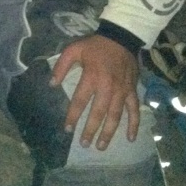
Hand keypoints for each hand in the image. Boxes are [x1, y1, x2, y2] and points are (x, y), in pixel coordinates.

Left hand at [51, 35, 139, 149]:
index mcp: (92, 77)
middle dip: (90, 130)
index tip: (67, 129)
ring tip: (101, 146)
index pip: (80, 101)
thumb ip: (61, 66)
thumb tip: (52, 84)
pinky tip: (130, 138)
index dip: (73, 116)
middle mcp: (108, 87)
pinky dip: (134, 125)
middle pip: (98, 113)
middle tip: (84, 144)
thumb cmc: (95, 46)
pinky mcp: (132, 91)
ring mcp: (122, 91)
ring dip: (109, 133)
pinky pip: (134, 110)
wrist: (121, 38)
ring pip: (115, 116)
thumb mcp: (73, 49)